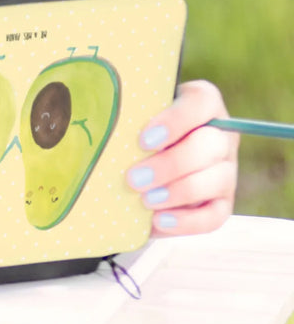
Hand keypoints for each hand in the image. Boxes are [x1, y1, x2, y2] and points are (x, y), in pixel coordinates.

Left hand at [126, 80, 238, 235]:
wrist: (143, 155)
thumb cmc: (136, 125)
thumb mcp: (135, 110)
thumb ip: (128, 109)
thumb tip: (97, 114)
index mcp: (203, 102)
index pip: (202, 101)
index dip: (175, 121)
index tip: (143, 140)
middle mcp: (221, 135)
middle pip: (211, 145)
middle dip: (171, 165)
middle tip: (134, 178)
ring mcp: (226, 170)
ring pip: (216, 181)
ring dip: (178, 193)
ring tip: (145, 200)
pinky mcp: (223, 202)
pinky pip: (215, 216)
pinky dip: (188, 221)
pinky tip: (159, 221)